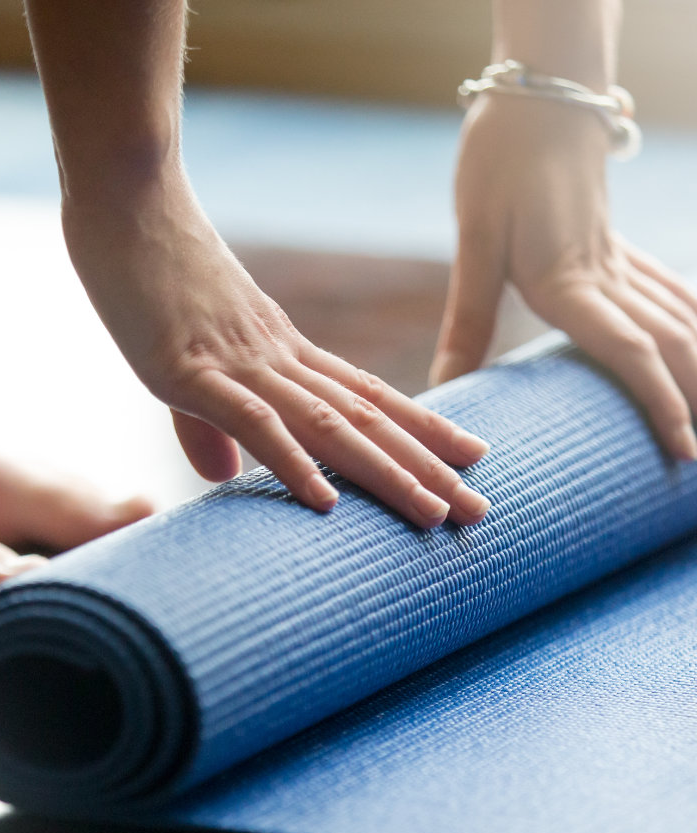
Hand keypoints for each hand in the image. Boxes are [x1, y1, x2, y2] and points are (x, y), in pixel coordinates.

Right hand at [62, 165, 490, 526]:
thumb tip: (225, 477)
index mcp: (283, 350)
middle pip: (368, 417)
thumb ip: (208, 423)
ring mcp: (241, 361)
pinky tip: (326, 502)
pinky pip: (253, 420)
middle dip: (426, 466)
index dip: (421, 429)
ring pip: (331, 423)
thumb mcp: (184, 360)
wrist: (125, 194)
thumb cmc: (152, 270)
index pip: (367, 395)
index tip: (469, 458)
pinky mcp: (191, 368)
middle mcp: (279, 356)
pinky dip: (292, 461)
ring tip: (437, 513)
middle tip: (479, 511)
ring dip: (386, 471)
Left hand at [432, 95, 696, 460]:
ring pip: (680, 319)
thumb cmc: (501, 165)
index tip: (683, 449)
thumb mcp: (476, 242)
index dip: (660, 401)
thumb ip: (468, 318)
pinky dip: (695, 322)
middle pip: (670, 343)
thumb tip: (445, 386)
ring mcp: (622, 261)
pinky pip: (672, 293)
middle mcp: (607, 276)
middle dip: (695, 399)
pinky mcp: (620, 250)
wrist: (539, 99)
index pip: (628, 350)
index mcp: (570, 282)